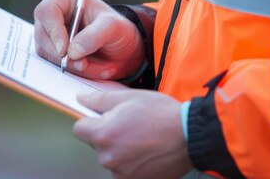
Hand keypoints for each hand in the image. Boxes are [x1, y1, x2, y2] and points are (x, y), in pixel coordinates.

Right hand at [33, 0, 144, 78]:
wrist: (122, 49)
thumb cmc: (117, 30)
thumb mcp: (114, 27)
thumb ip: (95, 35)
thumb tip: (72, 51)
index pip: (47, 11)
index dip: (53, 30)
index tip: (64, 50)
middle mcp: (54, 17)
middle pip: (43, 36)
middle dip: (63, 55)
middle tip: (83, 65)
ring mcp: (51, 36)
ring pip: (49, 55)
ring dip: (73, 66)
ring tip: (98, 66)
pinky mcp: (54, 54)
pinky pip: (57, 67)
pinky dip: (76, 73)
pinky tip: (95, 69)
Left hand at [74, 90, 192, 178]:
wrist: (190, 135)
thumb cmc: (162, 114)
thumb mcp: (129, 98)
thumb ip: (100, 100)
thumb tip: (82, 99)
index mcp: (103, 134)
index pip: (79, 129)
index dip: (90, 120)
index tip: (103, 117)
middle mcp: (108, 157)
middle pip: (96, 144)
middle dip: (108, 134)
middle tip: (130, 124)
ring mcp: (121, 172)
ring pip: (111, 156)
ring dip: (120, 148)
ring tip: (142, 137)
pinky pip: (124, 168)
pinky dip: (132, 161)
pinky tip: (146, 150)